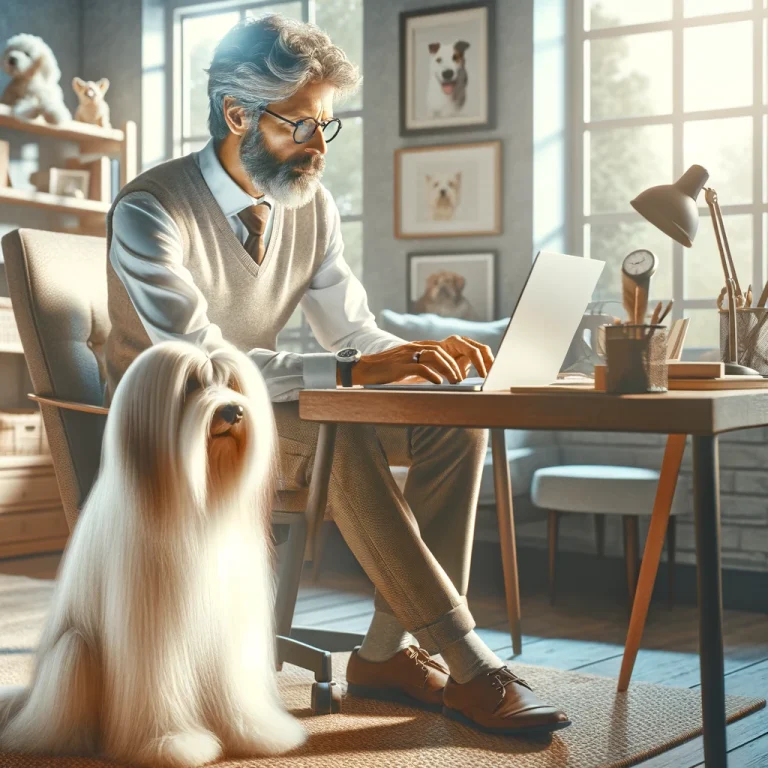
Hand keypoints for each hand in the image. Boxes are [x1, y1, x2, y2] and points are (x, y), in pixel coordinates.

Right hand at [349, 336, 493, 385]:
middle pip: (441, 350)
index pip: (441, 347)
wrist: (362, 370)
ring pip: (434, 355)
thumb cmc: (384, 372)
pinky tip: (438, 383)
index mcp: (416, 347)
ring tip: (454, 381)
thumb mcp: (406, 367)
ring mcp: (406, 355)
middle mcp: (413, 348)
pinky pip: (420, 367)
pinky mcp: (399, 366)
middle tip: (462, 379)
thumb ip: (421, 368)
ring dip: (447, 369)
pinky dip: (432, 375)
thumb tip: (440, 377)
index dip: (454, 358)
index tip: (464, 370)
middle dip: (455, 364)